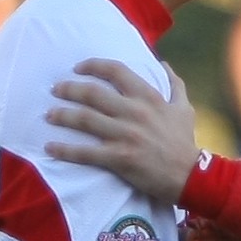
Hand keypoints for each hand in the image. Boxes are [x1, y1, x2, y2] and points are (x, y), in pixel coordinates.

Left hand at [45, 59, 202, 201]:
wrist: (192, 176)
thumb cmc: (185, 143)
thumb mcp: (184, 109)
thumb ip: (174, 84)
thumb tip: (163, 64)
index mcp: (149, 97)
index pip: (115, 71)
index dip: (92, 65)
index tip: (77, 67)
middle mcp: (135, 112)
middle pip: (93, 93)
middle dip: (69, 89)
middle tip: (55, 90)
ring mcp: (126, 135)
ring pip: (85, 119)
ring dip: (62, 115)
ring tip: (48, 115)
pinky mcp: (119, 159)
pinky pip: (86, 152)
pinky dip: (65, 150)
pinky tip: (50, 147)